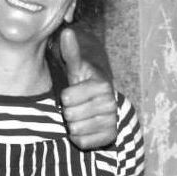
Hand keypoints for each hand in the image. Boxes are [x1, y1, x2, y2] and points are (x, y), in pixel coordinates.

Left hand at [59, 28, 117, 149]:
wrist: (97, 100)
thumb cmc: (83, 81)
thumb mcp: (75, 66)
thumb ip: (71, 52)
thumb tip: (67, 32)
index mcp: (103, 85)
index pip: (68, 98)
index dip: (64, 97)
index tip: (70, 93)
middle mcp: (111, 103)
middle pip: (71, 116)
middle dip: (68, 111)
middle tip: (75, 105)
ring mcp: (112, 121)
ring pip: (76, 130)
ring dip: (72, 124)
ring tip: (79, 115)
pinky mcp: (110, 137)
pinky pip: (83, 143)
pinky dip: (78, 138)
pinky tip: (82, 127)